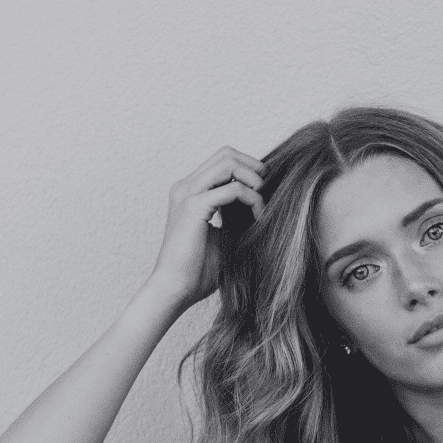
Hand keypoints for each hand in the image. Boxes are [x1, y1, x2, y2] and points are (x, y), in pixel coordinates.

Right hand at [144, 146, 265, 313]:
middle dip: (254, 167)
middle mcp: (186, 187)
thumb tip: (260, 203)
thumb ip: (233, 214)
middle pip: (226, 153)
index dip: (247, 169)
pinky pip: (233, 188)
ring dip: (253, 179)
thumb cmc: (197, 270)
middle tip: (268, 191)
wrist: (174, 289)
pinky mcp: (194, 207)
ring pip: (228, 163)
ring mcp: (188, 194)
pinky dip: (252, 199)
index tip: (264, 191)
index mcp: (189, 191)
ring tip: (263, 203)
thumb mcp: (222, 235)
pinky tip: (258, 218)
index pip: (222, 161)